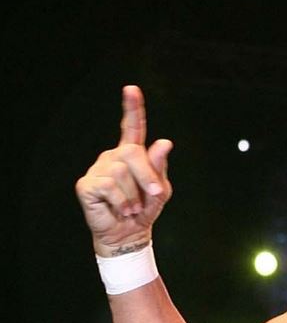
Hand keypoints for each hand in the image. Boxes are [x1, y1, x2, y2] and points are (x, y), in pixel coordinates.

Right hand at [75, 85, 173, 256]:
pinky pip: (109, 186)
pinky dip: (121, 202)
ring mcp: (98, 169)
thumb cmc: (145, 210)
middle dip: (148, 176)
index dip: (132, 109)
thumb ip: (160, 167)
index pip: (132, 127)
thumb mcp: (160, 190)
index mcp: (131, 154)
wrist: (129, 234)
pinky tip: (120, 209)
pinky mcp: (87, 184)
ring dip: (134, 195)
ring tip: (132, 207)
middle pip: (133, 152)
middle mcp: (113, 157)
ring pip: (121, 173)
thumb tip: (164, 143)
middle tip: (155, 194)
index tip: (132, 89)